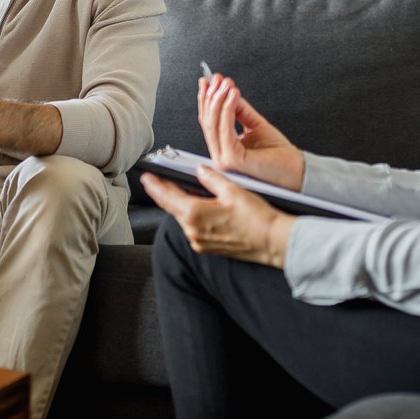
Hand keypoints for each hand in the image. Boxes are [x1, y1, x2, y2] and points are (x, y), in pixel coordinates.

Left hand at [142, 167, 295, 267]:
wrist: (273, 242)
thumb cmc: (257, 218)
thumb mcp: (232, 190)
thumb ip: (211, 178)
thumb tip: (200, 171)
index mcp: (195, 214)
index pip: (166, 197)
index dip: (154, 186)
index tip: (146, 177)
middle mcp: (193, 231)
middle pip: (173, 208)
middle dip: (167, 193)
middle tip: (161, 179)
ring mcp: (200, 242)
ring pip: (183, 218)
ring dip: (181, 203)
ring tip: (183, 189)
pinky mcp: (208, 247)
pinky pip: (193, 228)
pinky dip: (193, 215)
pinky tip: (200, 205)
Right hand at [198, 73, 304, 191]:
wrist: (297, 172)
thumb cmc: (280, 155)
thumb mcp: (256, 126)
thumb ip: (240, 111)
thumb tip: (228, 92)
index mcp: (224, 149)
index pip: (208, 122)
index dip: (207, 99)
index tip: (210, 81)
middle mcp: (221, 156)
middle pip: (207, 122)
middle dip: (211, 96)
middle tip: (217, 79)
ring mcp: (225, 160)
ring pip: (213, 125)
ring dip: (219, 100)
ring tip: (227, 85)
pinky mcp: (234, 160)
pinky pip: (226, 131)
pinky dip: (228, 110)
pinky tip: (233, 96)